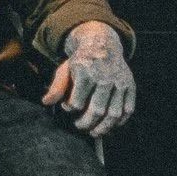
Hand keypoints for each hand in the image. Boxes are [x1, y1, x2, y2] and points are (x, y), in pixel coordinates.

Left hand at [42, 20, 134, 137]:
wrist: (102, 43)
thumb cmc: (81, 61)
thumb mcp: (65, 69)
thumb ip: (56, 86)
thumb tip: (46, 102)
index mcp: (86, 72)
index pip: (77, 102)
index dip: (70, 109)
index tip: (67, 107)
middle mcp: (105, 77)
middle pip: (97, 111)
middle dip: (86, 124)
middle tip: (79, 126)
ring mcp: (120, 82)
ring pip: (114, 113)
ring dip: (104, 128)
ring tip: (95, 132)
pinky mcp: (130, 85)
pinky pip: (128, 109)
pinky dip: (120, 121)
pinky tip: (110, 126)